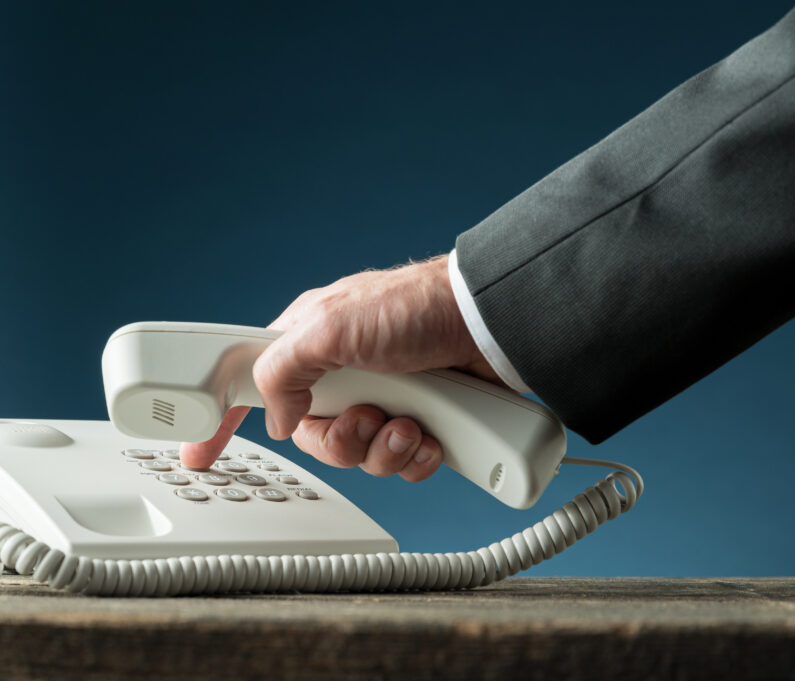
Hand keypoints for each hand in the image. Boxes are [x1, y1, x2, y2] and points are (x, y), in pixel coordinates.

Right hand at [179, 255, 503, 480]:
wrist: (491, 326)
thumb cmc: (416, 307)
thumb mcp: (331, 327)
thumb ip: (283, 370)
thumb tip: (278, 420)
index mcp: (312, 345)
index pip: (254, 387)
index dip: (225, 421)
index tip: (199, 452)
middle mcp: (346, 375)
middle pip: (315, 438)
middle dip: (341, 441)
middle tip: (366, 418)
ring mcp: (386, 399)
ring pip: (360, 457)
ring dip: (384, 451)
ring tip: (410, 424)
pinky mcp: (424, 421)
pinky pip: (402, 465)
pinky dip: (416, 458)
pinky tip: (433, 437)